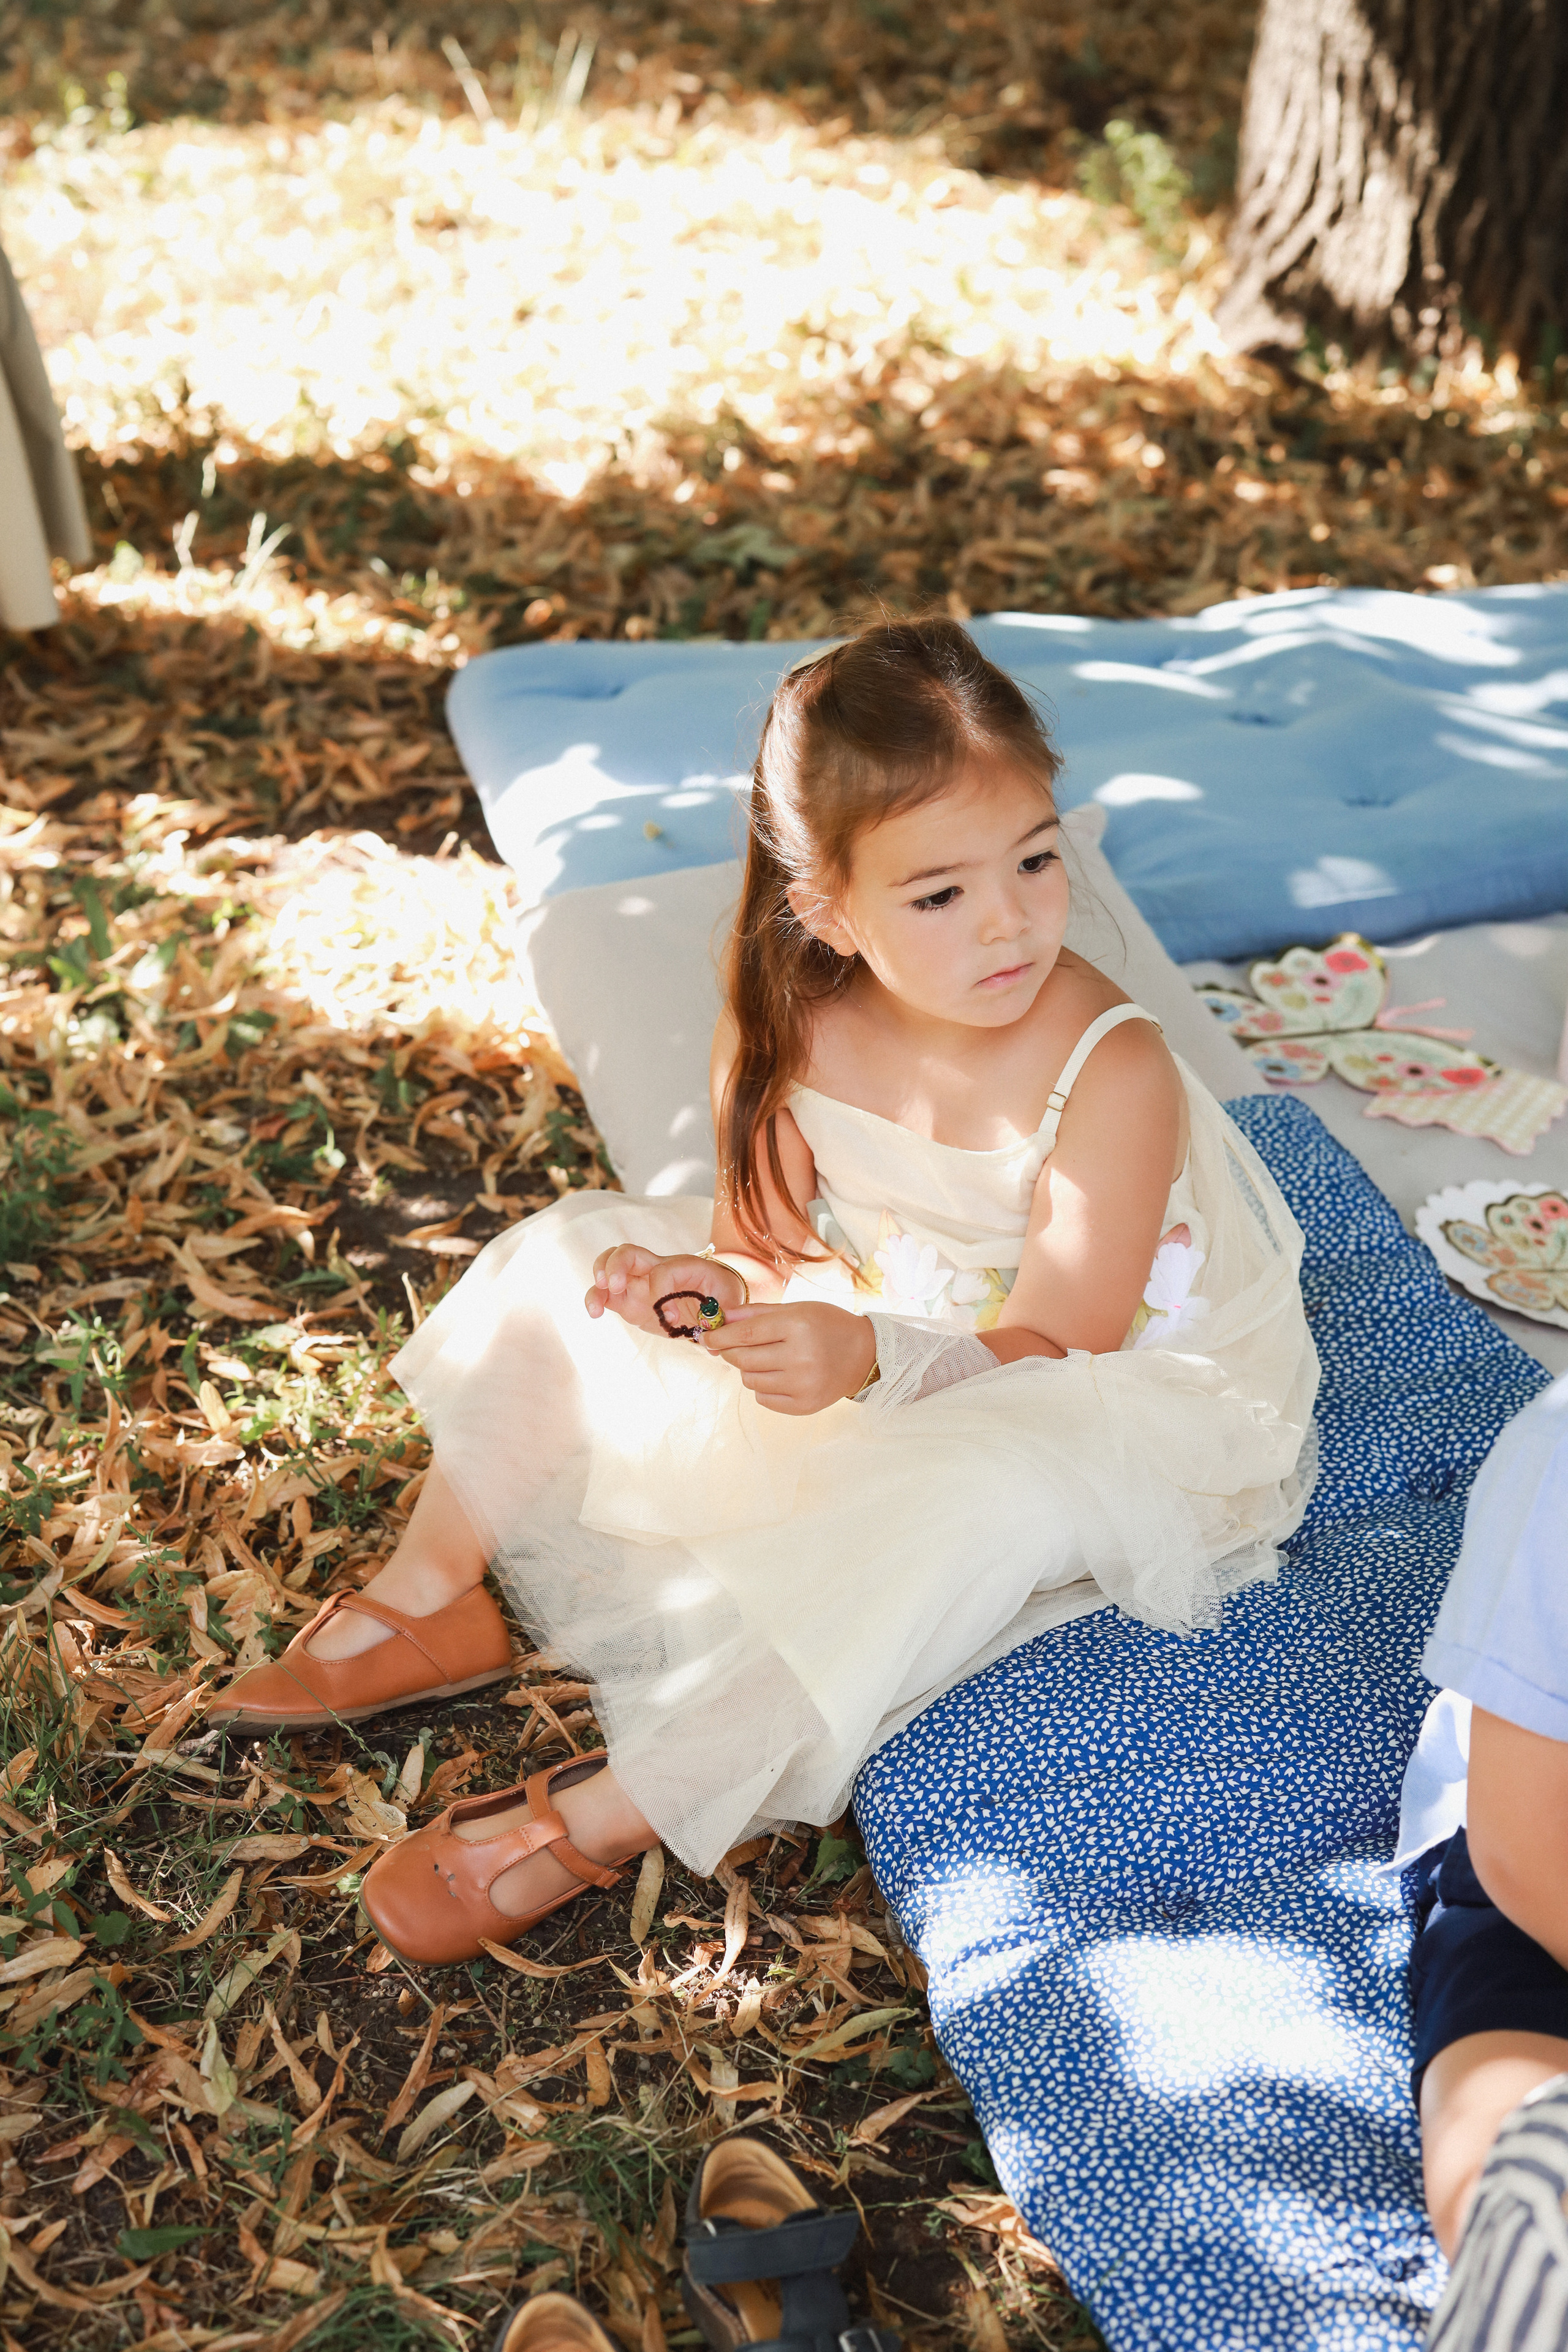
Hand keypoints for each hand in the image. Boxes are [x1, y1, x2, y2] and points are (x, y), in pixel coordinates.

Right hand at [585, 1247, 748, 1337]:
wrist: (714, 1291)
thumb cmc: (721, 1293)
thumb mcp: (729, 1302)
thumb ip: (722, 1319)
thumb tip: (714, 1345)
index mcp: (683, 1266)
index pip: (663, 1273)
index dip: (662, 1294)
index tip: (674, 1318)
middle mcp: (656, 1268)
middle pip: (628, 1253)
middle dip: (617, 1266)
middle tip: (614, 1286)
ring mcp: (639, 1283)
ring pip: (610, 1266)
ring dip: (600, 1279)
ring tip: (597, 1304)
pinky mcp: (629, 1299)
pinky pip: (606, 1293)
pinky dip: (596, 1299)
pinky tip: (595, 1313)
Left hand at [698, 1302, 875, 1415]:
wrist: (864, 1355)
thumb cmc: (827, 1326)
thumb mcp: (796, 1309)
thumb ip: (755, 1313)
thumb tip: (720, 1319)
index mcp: (798, 1326)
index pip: (745, 1334)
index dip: (720, 1336)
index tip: (705, 1337)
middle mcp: (801, 1357)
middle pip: (743, 1359)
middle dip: (731, 1352)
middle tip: (736, 1346)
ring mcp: (803, 1385)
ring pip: (750, 1380)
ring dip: (749, 1369)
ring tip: (768, 1359)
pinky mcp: (804, 1405)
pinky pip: (763, 1398)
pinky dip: (764, 1386)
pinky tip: (780, 1375)